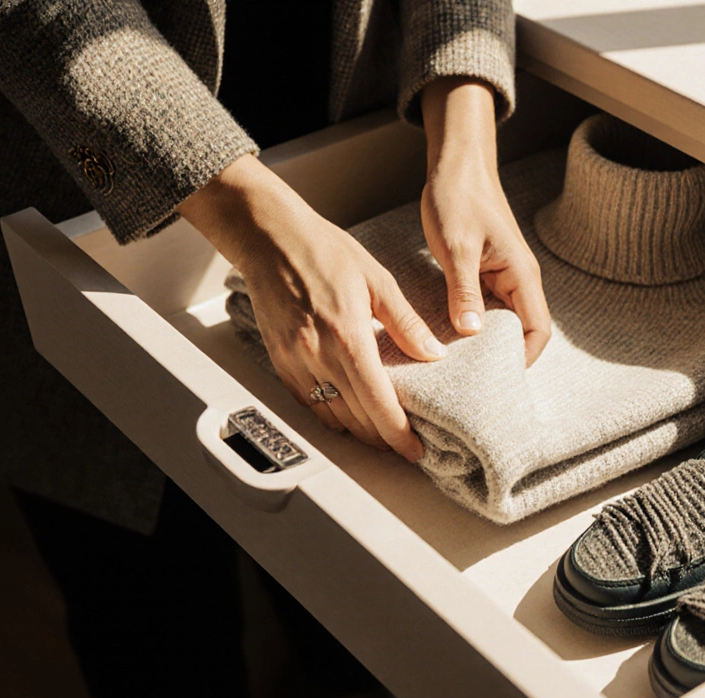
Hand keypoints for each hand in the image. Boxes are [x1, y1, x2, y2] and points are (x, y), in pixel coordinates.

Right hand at [178, 155, 446, 461]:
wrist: (271, 239)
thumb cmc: (324, 251)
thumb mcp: (378, 281)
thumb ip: (406, 323)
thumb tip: (433, 354)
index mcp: (348, 337)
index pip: (378, 403)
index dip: (398, 434)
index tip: (414, 450)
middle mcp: (318, 356)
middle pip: (355, 418)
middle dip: (382, 439)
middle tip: (404, 446)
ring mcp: (295, 361)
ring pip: (330, 416)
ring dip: (357, 432)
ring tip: (380, 436)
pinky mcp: (280, 361)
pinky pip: (307, 402)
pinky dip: (330, 416)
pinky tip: (346, 416)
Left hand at [421, 78, 550, 365]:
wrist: (455, 164)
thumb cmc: (458, 198)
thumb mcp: (456, 247)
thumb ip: (464, 291)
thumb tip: (473, 332)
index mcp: (522, 274)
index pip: (537, 330)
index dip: (522, 358)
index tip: (494, 380)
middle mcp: (518, 280)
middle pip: (521, 332)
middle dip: (501, 357)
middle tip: (471, 382)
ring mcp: (502, 277)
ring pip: (502, 322)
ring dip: (485, 343)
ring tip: (458, 367)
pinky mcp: (485, 273)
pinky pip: (485, 309)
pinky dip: (472, 325)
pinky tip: (449, 338)